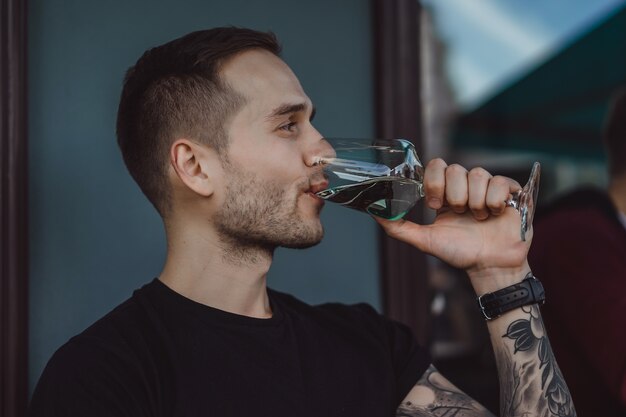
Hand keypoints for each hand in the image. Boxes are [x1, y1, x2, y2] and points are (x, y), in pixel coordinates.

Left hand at [375, 159, 531, 290]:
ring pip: (477, 174)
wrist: (490, 267)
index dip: (435, 182)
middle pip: (455, 168)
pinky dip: (494, 201)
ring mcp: (487, 187)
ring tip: (478, 219)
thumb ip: (398, 228)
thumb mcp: (425, 240)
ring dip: (475, 201)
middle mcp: (465, 186)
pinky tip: (494, 215)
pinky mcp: (509, 191)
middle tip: (459, 213)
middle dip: (455, 195)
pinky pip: (499, 181)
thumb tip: (374, 214)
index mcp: (445, 193)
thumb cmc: (459, 253)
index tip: (435, 205)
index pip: (436, 166)